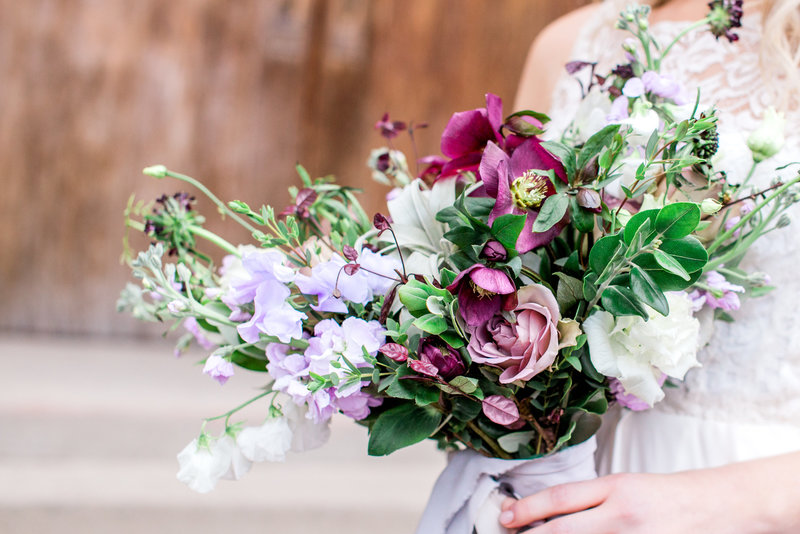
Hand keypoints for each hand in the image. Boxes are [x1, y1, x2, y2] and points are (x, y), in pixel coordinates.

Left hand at [498, 452, 799, 533]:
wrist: (725, 508)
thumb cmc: (674, 496)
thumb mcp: (630, 486)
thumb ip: (593, 500)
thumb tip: (548, 517)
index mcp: (618, 489)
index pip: (561, 499)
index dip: (528, 509)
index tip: (506, 517)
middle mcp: (624, 518)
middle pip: (562, 532)